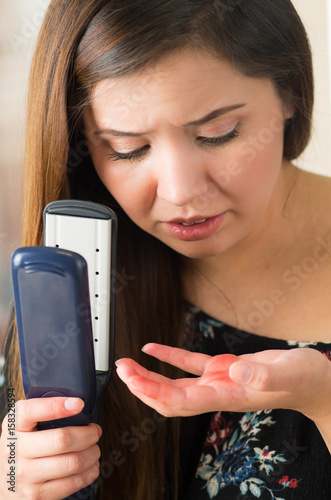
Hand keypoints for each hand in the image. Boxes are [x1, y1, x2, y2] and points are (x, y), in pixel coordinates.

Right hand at [0, 397, 100, 498]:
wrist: (4, 483)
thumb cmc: (22, 448)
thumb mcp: (23, 426)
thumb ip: (43, 412)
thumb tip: (77, 404)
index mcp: (13, 426)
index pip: (31, 410)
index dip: (57, 406)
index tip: (78, 403)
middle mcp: (16, 450)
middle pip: (62, 439)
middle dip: (88, 434)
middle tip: (95, 431)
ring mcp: (25, 476)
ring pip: (72, 462)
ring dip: (92, 453)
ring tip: (94, 449)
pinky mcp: (37, 495)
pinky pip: (73, 483)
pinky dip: (89, 472)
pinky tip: (90, 466)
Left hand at [116, 344, 330, 420]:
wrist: (313, 381)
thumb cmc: (304, 380)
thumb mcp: (287, 373)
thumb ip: (261, 372)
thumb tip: (235, 369)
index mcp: (226, 395)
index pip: (179, 400)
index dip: (153, 391)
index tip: (131, 379)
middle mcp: (216, 391)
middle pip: (169, 396)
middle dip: (142, 386)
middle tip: (121, 370)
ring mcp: (218, 380)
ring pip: (174, 382)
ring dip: (150, 375)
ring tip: (128, 364)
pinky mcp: (222, 368)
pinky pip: (188, 363)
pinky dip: (169, 356)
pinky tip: (153, 348)